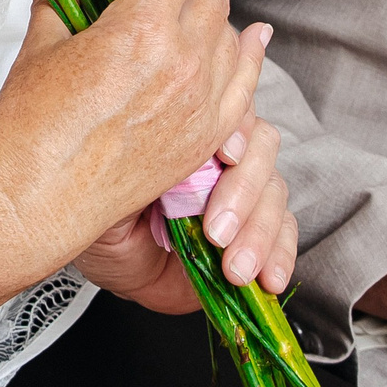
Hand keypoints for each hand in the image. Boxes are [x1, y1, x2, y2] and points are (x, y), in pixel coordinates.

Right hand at [0, 0, 267, 271]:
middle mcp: (182, 64)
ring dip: (211, 5)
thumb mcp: (40, 45)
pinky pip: (244, 83)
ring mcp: (200, 103)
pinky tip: (248, 38)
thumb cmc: (29, 134)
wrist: (36, 203)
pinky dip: (245, 53)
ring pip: (228, 31)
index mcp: (140, 31)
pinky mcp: (204, 137)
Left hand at [73, 114, 295, 312]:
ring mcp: (241, 193)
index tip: (225, 156)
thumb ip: (144, 163)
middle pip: (260, 149)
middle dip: (243, 192)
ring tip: (235, 268)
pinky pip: (283, 233)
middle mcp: (220, 156)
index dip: (236, 130)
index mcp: (190, 131)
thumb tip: (171, 156)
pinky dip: (281, 254)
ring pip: (274, 192)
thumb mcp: (111, 182)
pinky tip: (270, 276)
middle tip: (216, 231)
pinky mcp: (253, 232)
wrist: (106, 263)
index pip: (229, 110)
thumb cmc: (103, 212)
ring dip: (260, 232)